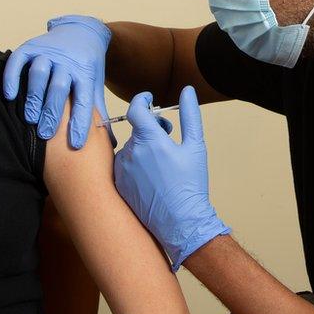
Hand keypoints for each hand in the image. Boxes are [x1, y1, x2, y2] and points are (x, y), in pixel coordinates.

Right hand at [3, 15, 112, 148]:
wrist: (83, 31)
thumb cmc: (87, 66)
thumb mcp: (94, 84)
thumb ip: (97, 111)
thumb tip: (109, 142)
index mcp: (85, 72)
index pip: (84, 100)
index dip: (80, 122)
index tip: (75, 144)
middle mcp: (67, 61)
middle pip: (59, 87)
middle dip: (52, 112)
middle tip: (45, 135)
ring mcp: (48, 52)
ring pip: (40, 73)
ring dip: (34, 96)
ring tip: (29, 119)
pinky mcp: (31, 46)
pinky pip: (19, 60)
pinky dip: (12, 77)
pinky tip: (10, 95)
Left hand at [114, 86, 230, 270]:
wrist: (181, 222)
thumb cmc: (190, 186)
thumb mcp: (195, 147)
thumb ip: (190, 115)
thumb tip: (187, 91)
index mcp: (148, 140)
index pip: (135, 109)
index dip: (141, 100)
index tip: (148, 99)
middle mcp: (130, 152)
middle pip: (137, 130)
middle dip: (152, 129)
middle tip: (169, 137)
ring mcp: (121, 169)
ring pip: (131, 148)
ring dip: (144, 148)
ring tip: (162, 163)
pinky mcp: (118, 184)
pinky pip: (124, 165)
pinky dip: (135, 164)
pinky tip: (151, 177)